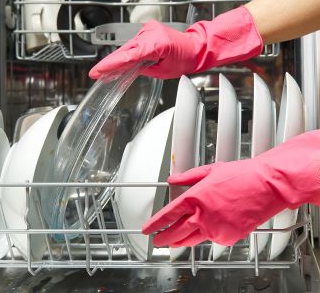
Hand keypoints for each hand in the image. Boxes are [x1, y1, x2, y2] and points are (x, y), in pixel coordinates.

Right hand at [89, 6, 262, 79]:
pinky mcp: (148, 30)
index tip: (97, 72)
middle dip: (110, 63)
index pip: (127, 57)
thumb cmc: (185, 59)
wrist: (196, 46)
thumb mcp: (164, 71)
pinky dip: (126, 53)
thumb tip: (131, 69)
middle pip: (124, 51)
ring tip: (105, 71)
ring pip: (127, 47)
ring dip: (118, 58)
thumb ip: (145, 69)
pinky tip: (119, 61)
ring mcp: (148, 30)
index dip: (111, 65)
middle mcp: (150, 33)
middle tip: (96, 73)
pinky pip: (133, 43)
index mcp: (155, 45)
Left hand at [142, 130, 319, 247]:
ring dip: (180, 242)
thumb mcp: (209, 170)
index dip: (155, 223)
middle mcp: (202, 215)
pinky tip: (204, 233)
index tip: (148, 228)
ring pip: (191, 240)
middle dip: (164, 238)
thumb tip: (173, 179)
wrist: (265, 185)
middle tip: (157, 240)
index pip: (168, 214)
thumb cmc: (241, 176)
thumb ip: (188, 177)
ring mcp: (215, 228)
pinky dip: (206, 236)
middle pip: (176, 232)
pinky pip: (212, 239)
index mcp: (195, 198)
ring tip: (173, 243)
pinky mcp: (228, 237)